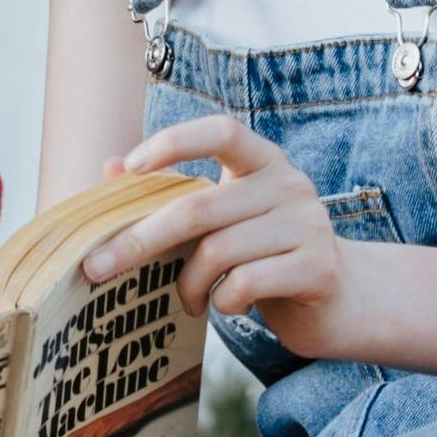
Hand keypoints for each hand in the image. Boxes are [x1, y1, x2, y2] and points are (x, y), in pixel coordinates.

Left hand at [96, 114, 351, 360]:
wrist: (339, 301)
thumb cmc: (265, 255)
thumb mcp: (224, 220)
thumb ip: (174, 194)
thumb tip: (108, 167)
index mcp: (264, 161)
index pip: (221, 131)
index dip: (174, 142)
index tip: (131, 167)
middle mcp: (289, 184)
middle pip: (199, 208)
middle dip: (140, 240)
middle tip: (98, 268)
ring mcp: (308, 224)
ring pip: (218, 252)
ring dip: (188, 284)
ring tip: (188, 300)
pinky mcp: (318, 266)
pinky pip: (246, 283)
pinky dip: (223, 301)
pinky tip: (227, 305)